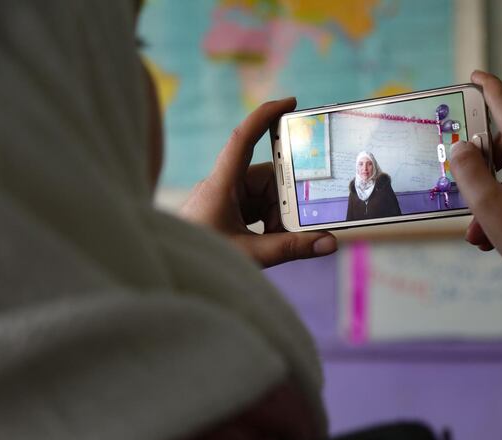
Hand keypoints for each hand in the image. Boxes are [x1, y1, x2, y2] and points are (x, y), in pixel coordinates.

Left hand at [180, 98, 336, 267]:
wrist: (173, 274)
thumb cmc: (200, 260)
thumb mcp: (251, 254)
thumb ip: (290, 248)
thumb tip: (328, 242)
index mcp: (221, 184)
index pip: (243, 139)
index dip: (265, 116)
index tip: (291, 103)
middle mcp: (222, 186)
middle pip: (265, 177)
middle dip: (285, 199)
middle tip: (300, 221)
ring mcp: (224, 199)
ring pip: (263, 195)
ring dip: (277, 216)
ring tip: (279, 239)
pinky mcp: (225, 212)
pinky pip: (255, 208)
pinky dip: (267, 223)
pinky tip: (270, 241)